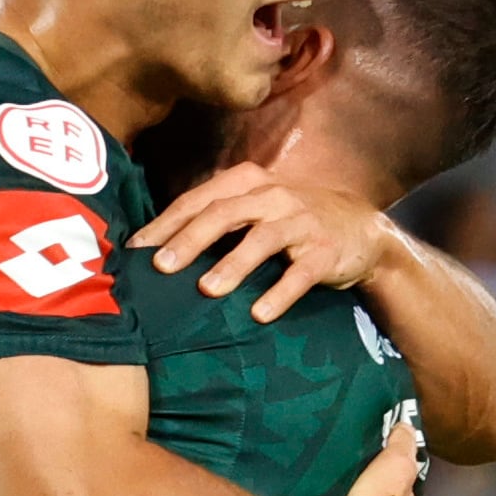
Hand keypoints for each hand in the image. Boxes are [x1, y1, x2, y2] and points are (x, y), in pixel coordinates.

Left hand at [139, 163, 394, 321]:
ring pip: (263, 240)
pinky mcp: (325, 250)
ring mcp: (301, 221)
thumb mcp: (253, 208)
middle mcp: (273, 196)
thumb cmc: (290, 221)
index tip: (135, 249)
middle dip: (190, 239)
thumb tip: (153, 248)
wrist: (360, 229)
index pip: (199, 199)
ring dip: (233, 264)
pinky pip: (301, 273)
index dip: (166, 223)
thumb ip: (213, 218)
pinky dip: (280, 293)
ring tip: (207, 290)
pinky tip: (260, 313)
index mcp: (248, 182)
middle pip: (224, 213)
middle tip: (161, 266)